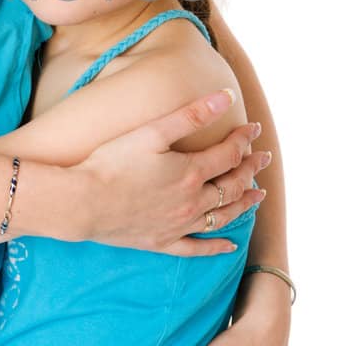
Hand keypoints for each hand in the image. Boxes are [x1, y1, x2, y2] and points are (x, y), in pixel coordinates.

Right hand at [77, 89, 270, 253]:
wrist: (82, 202)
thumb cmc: (112, 162)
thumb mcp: (153, 132)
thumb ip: (192, 115)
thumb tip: (227, 97)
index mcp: (192, 172)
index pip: (229, 154)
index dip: (244, 139)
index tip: (254, 128)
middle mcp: (192, 202)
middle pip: (232, 185)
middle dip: (250, 168)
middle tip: (263, 158)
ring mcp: (179, 225)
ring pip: (222, 216)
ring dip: (244, 204)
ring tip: (259, 195)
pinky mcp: (162, 242)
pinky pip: (197, 248)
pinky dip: (216, 247)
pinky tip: (230, 246)